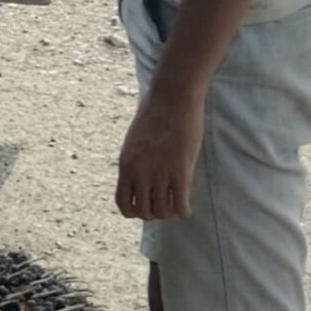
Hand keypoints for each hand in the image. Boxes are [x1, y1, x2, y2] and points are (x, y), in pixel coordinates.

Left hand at [115, 87, 204, 220]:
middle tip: (164, 203)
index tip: (146, 204)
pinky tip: (187, 205)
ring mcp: (159, 173)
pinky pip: (180, 205)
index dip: (135, 211)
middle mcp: (140, 172)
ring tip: (176, 202)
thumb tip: (141, 179)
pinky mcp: (180, 172)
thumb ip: (136, 162)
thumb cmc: (155, 114)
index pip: (123, 204)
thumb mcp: (135, 141)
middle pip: (144, 212)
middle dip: (154, 212)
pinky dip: (184, 210)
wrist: (172, 97)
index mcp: (125, 164)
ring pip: (163, 211)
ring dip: (170, 211)